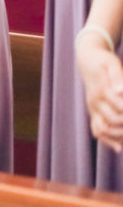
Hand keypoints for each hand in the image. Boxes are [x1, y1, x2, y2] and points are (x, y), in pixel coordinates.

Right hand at [77, 32, 122, 150]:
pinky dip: (107, 140)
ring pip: (103, 129)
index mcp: (101, 90)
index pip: (120, 107)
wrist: (87, 60)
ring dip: (119, 135)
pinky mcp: (93, 112)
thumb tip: (119, 91)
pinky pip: (97, 130)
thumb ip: (117, 76)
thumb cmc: (103, 60)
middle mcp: (95, 101)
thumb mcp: (111, 62)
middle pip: (114, 120)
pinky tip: (118, 147)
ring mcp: (92, 108)